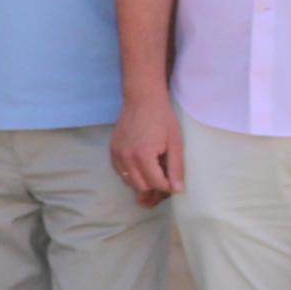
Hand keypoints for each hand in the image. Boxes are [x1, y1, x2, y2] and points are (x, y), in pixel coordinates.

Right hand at [111, 89, 182, 204]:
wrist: (142, 99)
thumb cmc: (162, 118)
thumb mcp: (175, 143)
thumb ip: (176, 168)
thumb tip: (177, 190)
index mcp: (143, 155)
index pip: (156, 183)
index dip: (168, 187)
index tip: (175, 183)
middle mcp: (126, 157)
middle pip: (141, 187)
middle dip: (155, 189)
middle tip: (166, 183)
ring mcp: (117, 154)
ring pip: (130, 182)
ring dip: (143, 183)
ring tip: (155, 176)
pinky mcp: (113, 151)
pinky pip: (121, 172)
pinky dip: (132, 175)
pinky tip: (142, 169)